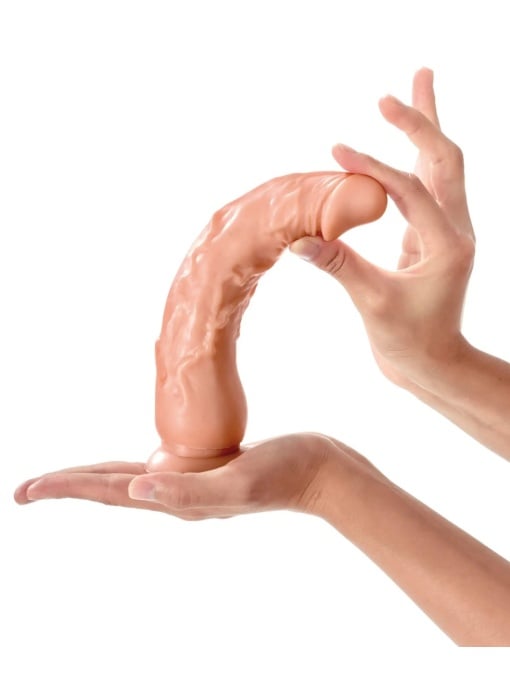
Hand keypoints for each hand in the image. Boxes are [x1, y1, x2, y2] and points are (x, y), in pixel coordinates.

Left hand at [14, 433, 370, 519]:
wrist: (323, 471)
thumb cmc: (286, 474)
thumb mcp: (239, 484)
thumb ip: (190, 492)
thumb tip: (137, 490)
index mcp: (177, 499)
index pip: (109, 492)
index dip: (66, 488)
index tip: (25, 491)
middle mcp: (177, 495)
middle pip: (109, 489)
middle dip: (68, 486)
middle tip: (27, 490)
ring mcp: (192, 482)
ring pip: (129, 479)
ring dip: (93, 478)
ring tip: (65, 479)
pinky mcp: (206, 467)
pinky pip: (157, 464)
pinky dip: (130, 462)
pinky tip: (131, 460)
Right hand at [290, 68, 474, 389]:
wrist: (432, 362)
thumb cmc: (410, 342)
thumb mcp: (374, 305)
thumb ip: (341, 267)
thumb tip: (300, 240)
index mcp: (447, 244)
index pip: (410, 190)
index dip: (373, 169)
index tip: (337, 153)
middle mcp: (455, 229)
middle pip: (445, 158)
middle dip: (420, 122)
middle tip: (390, 93)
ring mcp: (446, 229)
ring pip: (442, 165)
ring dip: (427, 127)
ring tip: (416, 84)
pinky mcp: (431, 235)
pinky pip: (426, 185)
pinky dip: (414, 157)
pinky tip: (404, 141)